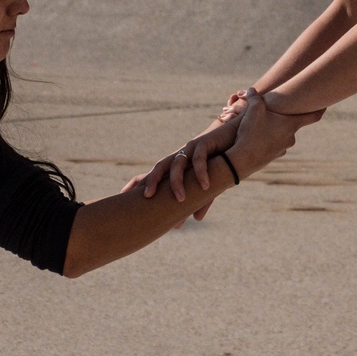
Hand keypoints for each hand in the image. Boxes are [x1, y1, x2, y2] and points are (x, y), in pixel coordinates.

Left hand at [129, 94, 248, 205]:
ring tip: (180, 198)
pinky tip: (205, 186)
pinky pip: (200, 159)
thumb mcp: (209, 184)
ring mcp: (190, 149)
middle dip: (151, 181)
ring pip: (178, 165)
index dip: (137, 184)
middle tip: (147, 197)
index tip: (121, 196)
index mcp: (176, 166)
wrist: (235, 136)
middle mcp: (179, 156)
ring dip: (178, 182)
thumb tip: (197, 219)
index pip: (152, 174)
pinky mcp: (205, 143)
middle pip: (159, 168)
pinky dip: (201, 173)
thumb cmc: (220, 160)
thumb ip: (202, 200)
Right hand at [226, 89, 321, 178]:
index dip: (321, 109)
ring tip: (261, 124)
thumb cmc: (251, 132)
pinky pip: (275, 143)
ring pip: (282, 133)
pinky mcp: (275, 156)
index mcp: (291, 124)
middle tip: (277, 110)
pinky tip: (257, 136)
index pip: (313, 116)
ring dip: (275, 128)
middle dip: (286, 116)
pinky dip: (269, 138)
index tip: (327, 104)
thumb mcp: (253, 110)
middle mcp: (291, 137)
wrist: (243, 160)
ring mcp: (284, 148)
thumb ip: (254, 98)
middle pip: (294, 123)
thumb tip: (251, 90)